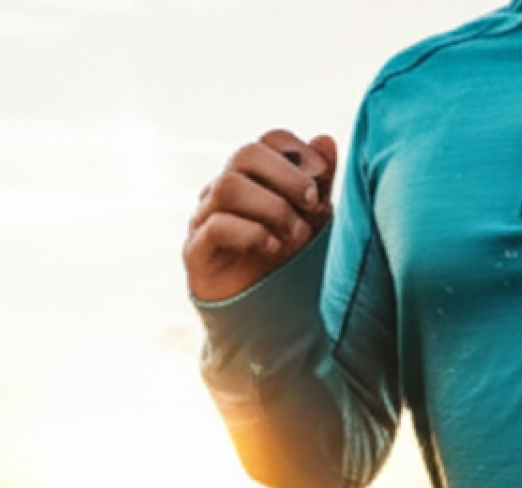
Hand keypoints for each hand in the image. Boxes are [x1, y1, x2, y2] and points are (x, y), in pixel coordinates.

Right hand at [185, 130, 336, 303]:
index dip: (298, 151)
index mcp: (253, 177)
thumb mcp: (310, 219)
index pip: (269, 140)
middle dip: (287, 176)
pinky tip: (273, 248)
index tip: (323, 176)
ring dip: (272, 207)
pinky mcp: (196, 251)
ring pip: (228, 186)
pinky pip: (215, 226)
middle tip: (312, 204)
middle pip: (246, 154)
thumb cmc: (283, 260)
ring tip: (298, 235)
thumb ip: (318, 182)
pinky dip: (251, 233)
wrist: (259, 313)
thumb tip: (325, 140)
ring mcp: (204, 218)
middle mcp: (223, 190)